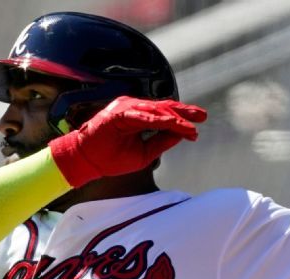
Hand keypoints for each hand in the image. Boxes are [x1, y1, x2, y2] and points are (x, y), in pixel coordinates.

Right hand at [49, 97, 206, 187]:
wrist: (87, 161)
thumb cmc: (111, 158)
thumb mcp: (144, 153)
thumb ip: (161, 142)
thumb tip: (182, 135)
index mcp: (140, 116)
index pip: (165, 114)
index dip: (183, 120)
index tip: (198, 128)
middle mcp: (134, 108)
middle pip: (164, 107)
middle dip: (184, 112)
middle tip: (202, 116)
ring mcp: (125, 109)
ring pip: (155, 110)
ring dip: (174, 118)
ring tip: (190, 126)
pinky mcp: (117, 114)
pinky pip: (140, 116)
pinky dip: (156, 119)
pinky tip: (170, 123)